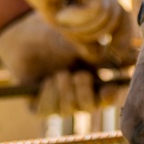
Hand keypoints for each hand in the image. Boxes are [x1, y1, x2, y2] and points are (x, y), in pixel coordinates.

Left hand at [0, 10, 120, 115]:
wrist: (26, 32)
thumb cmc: (57, 32)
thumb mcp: (82, 39)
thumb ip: (100, 52)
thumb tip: (117, 58)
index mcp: (92, 79)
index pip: (106, 98)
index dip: (109, 97)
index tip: (109, 88)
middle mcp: (75, 93)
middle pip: (89, 107)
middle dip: (85, 92)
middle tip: (78, 75)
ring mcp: (56, 100)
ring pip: (67, 111)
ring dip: (65, 92)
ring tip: (58, 74)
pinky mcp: (37, 103)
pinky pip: (46, 111)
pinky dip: (48, 96)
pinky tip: (46, 81)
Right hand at [10, 0, 132, 56]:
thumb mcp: (65, 21)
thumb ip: (83, 36)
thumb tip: (98, 57)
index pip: (122, 16)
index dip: (122, 36)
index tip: (117, 53)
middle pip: (113, 20)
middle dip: (91, 34)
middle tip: (66, 30)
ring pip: (104, 17)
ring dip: (81, 26)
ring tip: (61, 20)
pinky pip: (95, 9)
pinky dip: (78, 17)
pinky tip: (62, 15)